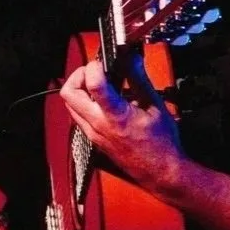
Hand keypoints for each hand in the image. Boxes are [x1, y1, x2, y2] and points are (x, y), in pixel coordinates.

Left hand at [58, 53, 183, 195]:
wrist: (159, 171)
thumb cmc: (161, 143)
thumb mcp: (155, 106)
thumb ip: (139, 79)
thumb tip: (131, 58)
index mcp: (116, 116)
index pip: (93, 84)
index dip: (94, 66)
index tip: (105, 61)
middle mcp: (98, 125)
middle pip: (68, 93)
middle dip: (79, 75)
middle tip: (96, 71)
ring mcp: (92, 133)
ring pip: (70, 104)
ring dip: (80, 89)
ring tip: (101, 84)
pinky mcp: (92, 138)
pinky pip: (78, 115)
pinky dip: (85, 102)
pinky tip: (104, 100)